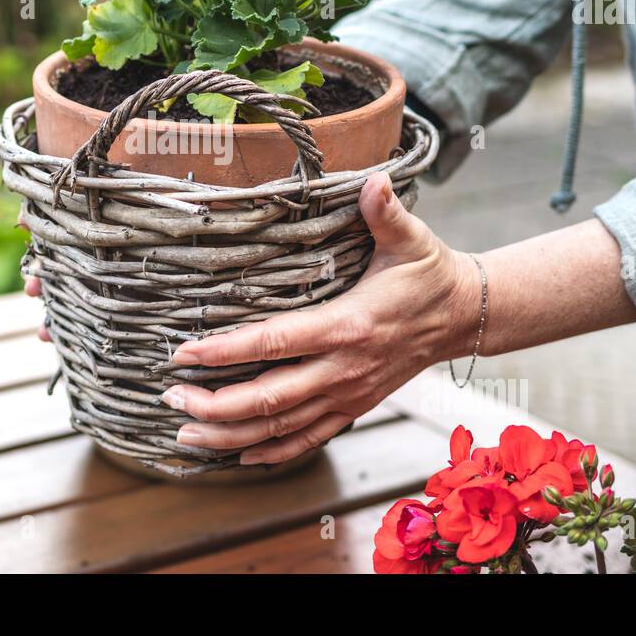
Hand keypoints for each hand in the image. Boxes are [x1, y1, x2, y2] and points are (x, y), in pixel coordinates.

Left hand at [162, 171, 481, 465]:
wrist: (464, 316)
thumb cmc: (429, 272)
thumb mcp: (411, 238)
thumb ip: (385, 211)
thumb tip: (373, 180)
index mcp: (347, 326)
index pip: (274, 342)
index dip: (226, 351)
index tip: (183, 352)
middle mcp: (344, 369)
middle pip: (269, 400)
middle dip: (214, 405)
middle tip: (170, 398)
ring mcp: (348, 394)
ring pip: (281, 429)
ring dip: (230, 435)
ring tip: (185, 434)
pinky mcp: (354, 407)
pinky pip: (307, 439)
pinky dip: (270, 452)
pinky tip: (237, 455)